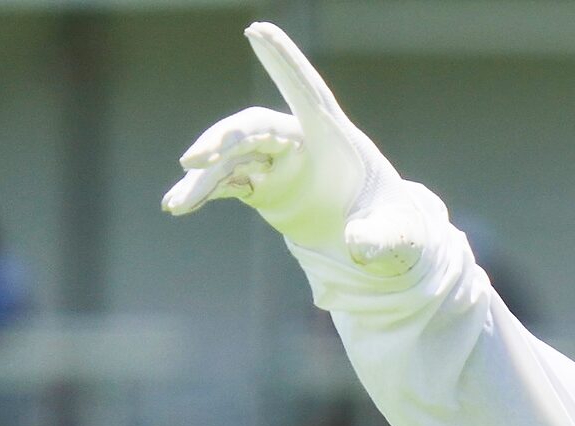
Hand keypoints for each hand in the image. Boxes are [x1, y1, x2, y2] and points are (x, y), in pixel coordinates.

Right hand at [162, 22, 423, 271]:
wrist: (371, 239)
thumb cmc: (390, 223)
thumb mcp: (397, 235)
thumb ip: (382, 238)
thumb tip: (360, 246)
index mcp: (336, 138)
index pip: (308, 92)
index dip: (284, 61)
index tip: (258, 30)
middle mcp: (299, 141)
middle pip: (255, 127)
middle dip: (224, 138)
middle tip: (195, 160)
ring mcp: (275, 161)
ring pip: (230, 158)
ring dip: (204, 177)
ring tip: (177, 203)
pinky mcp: (259, 184)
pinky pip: (224, 182)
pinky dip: (202, 192)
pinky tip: (177, 206)